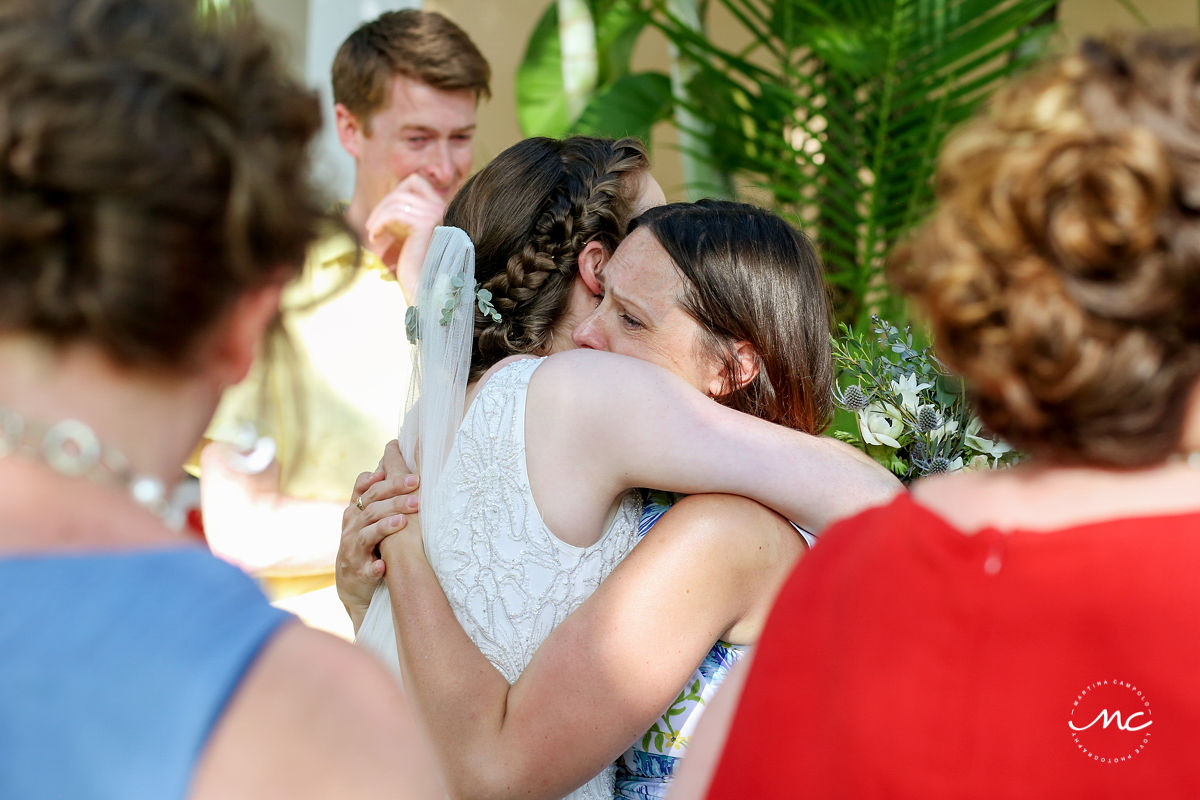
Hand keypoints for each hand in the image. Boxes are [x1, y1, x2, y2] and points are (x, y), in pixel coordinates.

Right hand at [335, 464, 419, 630]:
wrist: (352, 581)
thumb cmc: (367, 542)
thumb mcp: (369, 515)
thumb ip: (378, 492)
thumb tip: (392, 461)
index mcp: (356, 510)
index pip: (367, 488)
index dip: (383, 479)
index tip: (405, 472)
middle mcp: (352, 526)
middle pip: (372, 506)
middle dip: (394, 497)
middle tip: (417, 488)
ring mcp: (353, 549)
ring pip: (367, 533)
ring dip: (385, 526)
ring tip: (403, 521)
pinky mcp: (358, 572)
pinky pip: (366, 569)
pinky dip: (374, 567)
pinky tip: (383, 566)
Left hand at [365, 173, 444, 303]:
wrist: (427, 297)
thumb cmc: (417, 274)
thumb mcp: (410, 239)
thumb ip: (405, 219)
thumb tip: (388, 200)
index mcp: (443, 211)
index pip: (417, 182)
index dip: (396, 193)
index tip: (384, 217)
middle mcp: (444, 209)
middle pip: (408, 185)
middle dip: (385, 202)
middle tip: (373, 225)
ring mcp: (437, 215)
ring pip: (399, 198)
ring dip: (379, 214)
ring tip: (372, 233)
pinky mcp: (425, 224)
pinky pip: (395, 212)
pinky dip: (379, 223)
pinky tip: (374, 238)